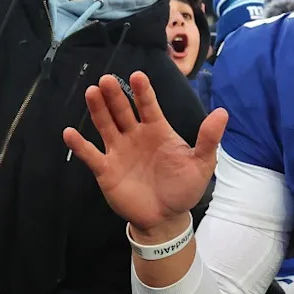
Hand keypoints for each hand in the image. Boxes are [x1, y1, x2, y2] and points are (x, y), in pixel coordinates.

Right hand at [63, 72, 226, 235]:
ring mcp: (119, 151)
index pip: (148, 105)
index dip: (143, 91)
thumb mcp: (201, 163)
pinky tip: (70, 133)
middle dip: (115, 95)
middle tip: (107, 80)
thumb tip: (223, 112)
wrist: (166, 218)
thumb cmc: (183, 188)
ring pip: (105, 125)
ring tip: (92, 92)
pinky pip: (91, 155)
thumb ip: (208, 138)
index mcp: (157, 130)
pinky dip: (79, 145)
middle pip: (122, 111)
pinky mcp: (106, 170)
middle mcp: (135, 136)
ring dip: (98, 109)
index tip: (138, 76)